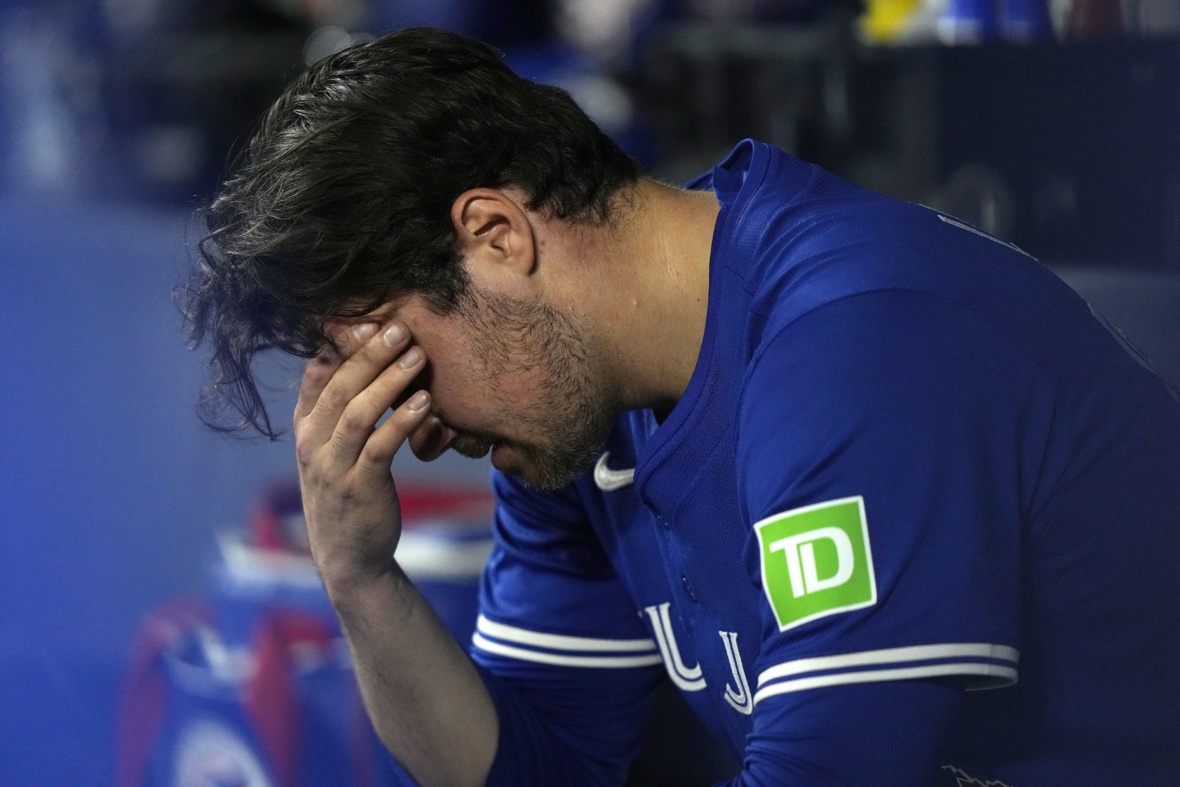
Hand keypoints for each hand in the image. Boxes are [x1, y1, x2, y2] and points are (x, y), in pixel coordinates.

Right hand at [294, 320, 431, 594]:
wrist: (350, 558)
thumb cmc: (350, 493)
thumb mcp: (335, 451)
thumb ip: (342, 411)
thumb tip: (368, 362)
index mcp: (305, 428)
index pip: (315, 375)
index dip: (341, 344)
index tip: (369, 318)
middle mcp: (312, 444)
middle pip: (338, 387)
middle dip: (369, 353)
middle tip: (401, 327)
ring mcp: (332, 467)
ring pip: (356, 412)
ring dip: (388, 381)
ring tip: (418, 356)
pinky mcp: (359, 488)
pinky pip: (379, 446)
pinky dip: (401, 421)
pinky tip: (424, 403)